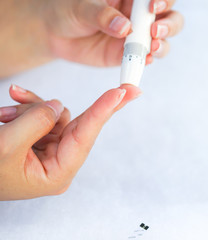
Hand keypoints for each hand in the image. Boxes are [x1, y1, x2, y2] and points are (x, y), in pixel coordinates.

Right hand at [0, 84, 141, 199]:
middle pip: (81, 125)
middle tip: (127, 88)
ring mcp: (50, 150)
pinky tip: (6, 111)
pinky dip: (26, 109)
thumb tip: (56, 105)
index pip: (86, 136)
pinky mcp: (39, 140)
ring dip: (32, 108)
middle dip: (85, 104)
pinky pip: (41, 116)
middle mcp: (59, 162)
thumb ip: (37, 122)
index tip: (123, 93)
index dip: (105, 111)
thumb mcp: (7, 146)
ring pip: (55, 115)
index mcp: (58, 173)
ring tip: (4, 115)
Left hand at [43, 0, 183, 65]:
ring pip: (162, 39)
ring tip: (152, 47)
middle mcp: (139, 16)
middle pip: (170, 18)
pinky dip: (148, 60)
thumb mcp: (81, 7)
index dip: (163, 0)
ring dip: (162, 44)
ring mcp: (137, 36)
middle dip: (168, 24)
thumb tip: (124, 27)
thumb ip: (102, 15)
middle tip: (155, 30)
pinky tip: (145, 60)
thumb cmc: (67, 10)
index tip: (153, 5)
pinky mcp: (129, 55)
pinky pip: (145, 58)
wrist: (54, 34)